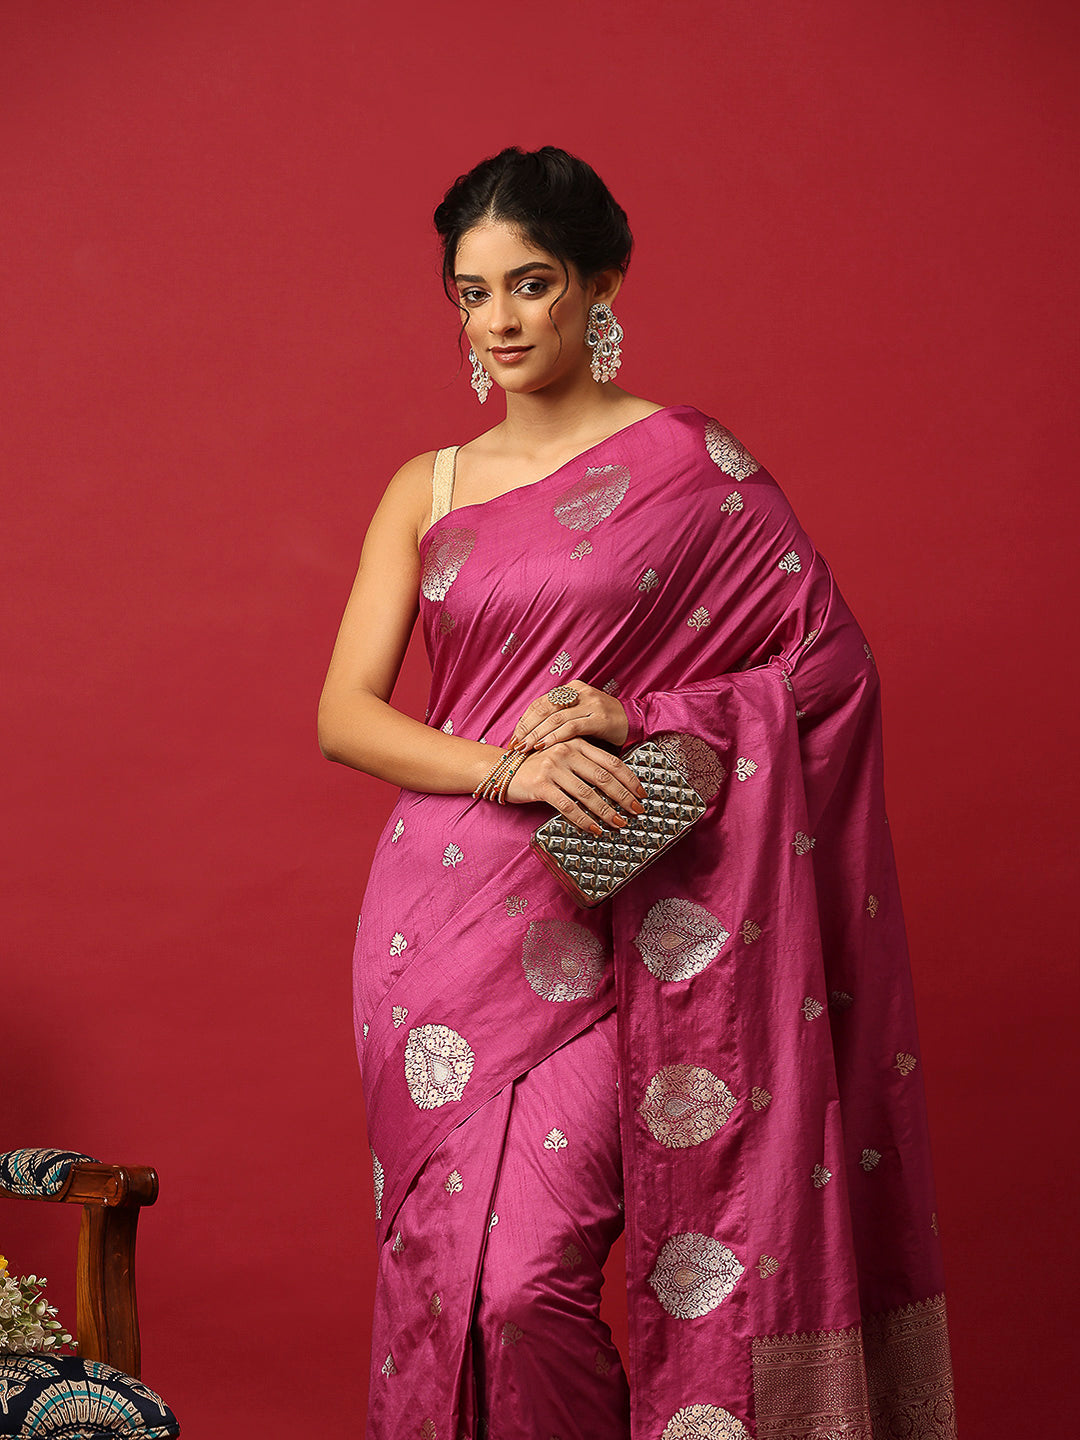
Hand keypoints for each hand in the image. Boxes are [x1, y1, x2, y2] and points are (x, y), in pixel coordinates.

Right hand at [504, 737, 646, 835]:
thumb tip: (614, 784)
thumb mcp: (562, 756)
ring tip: (619, 823)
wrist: (500, 769)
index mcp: (576, 743)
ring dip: (607, 812)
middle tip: (637, 811)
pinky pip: (568, 807)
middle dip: (624, 797)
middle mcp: (566, 752)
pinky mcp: (541, 785)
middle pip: (604, 778)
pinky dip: (584, 820)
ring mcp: (553, 768)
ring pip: (588, 794)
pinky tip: (594, 829)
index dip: (630, 778)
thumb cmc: (536, 765)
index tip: (642, 793)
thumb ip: (584, 763)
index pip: (611, 761)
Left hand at [506, 679, 629, 750]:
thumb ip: (560, 718)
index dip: (525, 720)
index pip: (541, 702)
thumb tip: (532, 733)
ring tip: (525, 748)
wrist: (635, 721)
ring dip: (537, 734)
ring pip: (555, 718)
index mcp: (573, 688)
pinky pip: (572, 727)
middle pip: (544, 708)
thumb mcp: (581, 714)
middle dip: (527, 728)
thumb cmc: (604, 722)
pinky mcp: (599, 718)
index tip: (514, 736)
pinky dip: (555, 737)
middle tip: (514, 744)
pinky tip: (544, 747)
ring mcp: (590, 703)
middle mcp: (580, 692)